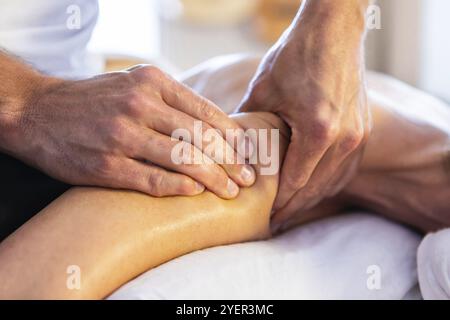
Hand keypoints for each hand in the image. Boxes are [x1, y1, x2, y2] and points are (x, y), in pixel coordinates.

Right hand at [6, 65, 254, 197]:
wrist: (38, 112)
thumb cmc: (95, 100)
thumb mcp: (133, 84)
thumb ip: (171, 100)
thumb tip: (213, 125)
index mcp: (152, 81)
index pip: (205, 111)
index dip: (232, 136)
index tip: (247, 153)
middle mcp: (139, 105)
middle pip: (200, 136)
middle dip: (230, 160)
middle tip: (248, 178)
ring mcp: (122, 135)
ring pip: (182, 159)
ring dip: (213, 178)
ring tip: (231, 191)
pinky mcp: (106, 165)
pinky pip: (152, 179)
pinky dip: (178, 188)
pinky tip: (195, 193)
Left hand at [239, 1, 370, 227]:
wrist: (334, 29)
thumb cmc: (296, 55)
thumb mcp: (263, 91)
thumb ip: (248, 126)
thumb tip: (230, 150)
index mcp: (319, 132)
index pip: (294, 182)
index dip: (277, 204)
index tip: (263, 217)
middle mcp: (345, 139)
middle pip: (315, 189)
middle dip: (293, 208)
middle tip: (273, 222)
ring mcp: (359, 135)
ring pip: (333, 182)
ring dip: (311, 199)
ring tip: (290, 210)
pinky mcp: (364, 129)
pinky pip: (345, 168)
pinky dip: (327, 182)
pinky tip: (312, 188)